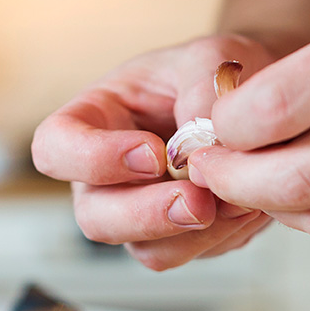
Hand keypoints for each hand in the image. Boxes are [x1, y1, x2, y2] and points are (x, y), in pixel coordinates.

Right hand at [31, 35, 275, 269]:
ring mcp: (140, 212)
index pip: (55, 148)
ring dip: (192, 233)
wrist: (255, 106)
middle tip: (198, 203)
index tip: (153, 153)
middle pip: (94, 217)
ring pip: (144, 249)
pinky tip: (248, 203)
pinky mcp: (178, 236)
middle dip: (146, 216)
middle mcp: (105, 175)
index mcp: (95, 119)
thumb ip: (203, 86)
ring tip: (238, 199)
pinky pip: (189, 253)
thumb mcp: (211, 57)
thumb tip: (202, 139)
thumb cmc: (214, 73)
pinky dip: (222, 235)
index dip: (93, 159)